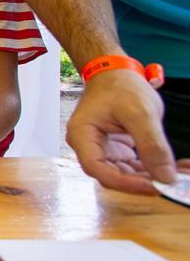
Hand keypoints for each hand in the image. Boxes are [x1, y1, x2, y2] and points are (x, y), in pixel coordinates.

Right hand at [66, 69, 173, 193]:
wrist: (115, 74)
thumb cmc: (119, 86)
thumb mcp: (140, 113)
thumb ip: (152, 145)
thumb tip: (165, 176)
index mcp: (82, 136)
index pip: (98, 169)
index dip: (125, 182)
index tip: (154, 186)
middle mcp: (88, 147)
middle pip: (112, 175)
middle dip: (143, 182)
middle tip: (172, 183)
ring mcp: (102, 149)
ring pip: (125, 174)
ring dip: (151, 177)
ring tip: (178, 175)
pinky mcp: (116, 150)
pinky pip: (133, 166)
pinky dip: (152, 168)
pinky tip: (172, 167)